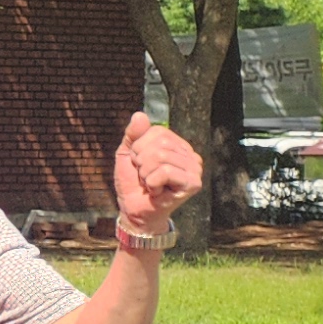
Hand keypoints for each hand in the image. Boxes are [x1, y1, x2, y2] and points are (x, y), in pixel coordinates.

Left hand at [107, 112, 200, 235]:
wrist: (134, 209)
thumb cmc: (133, 182)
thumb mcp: (127, 154)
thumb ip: (133, 135)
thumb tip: (140, 115)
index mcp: (177, 145)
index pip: (157, 131)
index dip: (139, 147)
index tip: (139, 162)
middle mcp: (190, 155)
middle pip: (160, 144)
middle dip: (142, 161)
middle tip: (144, 175)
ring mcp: (195, 169)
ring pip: (161, 157)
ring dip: (146, 173)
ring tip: (150, 183)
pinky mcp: (193, 183)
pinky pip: (165, 172)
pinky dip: (152, 182)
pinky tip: (156, 191)